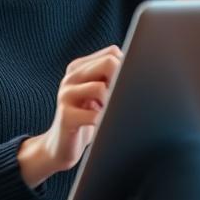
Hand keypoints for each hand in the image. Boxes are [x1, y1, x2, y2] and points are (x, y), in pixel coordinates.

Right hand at [39, 45, 122, 172]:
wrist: (60, 146)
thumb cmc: (86, 118)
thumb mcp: (98, 94)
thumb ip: (110, 77)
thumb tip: (138, 67)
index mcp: (79, 67)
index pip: (112, 53)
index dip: (126, 67)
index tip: (127, 85)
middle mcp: (71, 77)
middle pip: (108, 63)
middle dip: (122, 81)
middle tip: (123, 99)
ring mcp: (66, 95)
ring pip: (101, 88)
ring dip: (113, 104)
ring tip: (110, 114)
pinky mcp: (66, 116)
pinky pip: (94, 116)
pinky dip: (105, 122)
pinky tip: (103, 126)